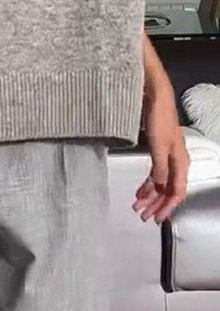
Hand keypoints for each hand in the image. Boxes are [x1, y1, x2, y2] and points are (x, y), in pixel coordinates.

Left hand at [132, 88, 189, 223]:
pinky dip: (147, 183)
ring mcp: (168, 157)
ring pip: (161, 183)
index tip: (156, 220)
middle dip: (156, 205)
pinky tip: (139, 191)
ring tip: (137, 206)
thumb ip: (160, 168)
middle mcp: (177, 162)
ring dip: (150, 196)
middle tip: (142, 216)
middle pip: (168, 190)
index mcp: (181, 163)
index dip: (167, 207)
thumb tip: (159, 187)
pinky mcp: (159, 150)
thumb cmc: (159, 120)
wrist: (155, 98)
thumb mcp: (159, 146)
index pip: (176, 192)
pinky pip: (155, 173)